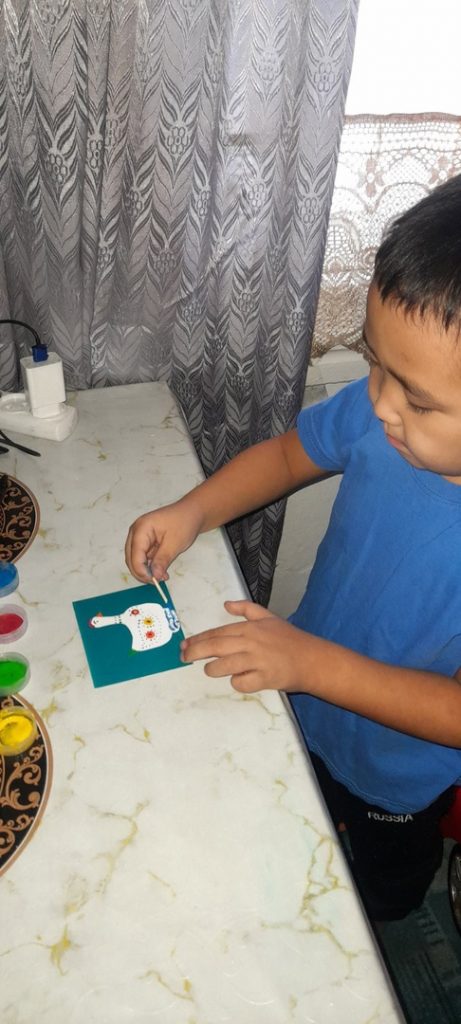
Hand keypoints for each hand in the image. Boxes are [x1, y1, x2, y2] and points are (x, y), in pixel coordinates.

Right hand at [125, 500, 202, 582]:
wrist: (192, 513)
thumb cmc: (184, 522)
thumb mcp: (174, 543)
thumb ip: (162, 560)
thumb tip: (154, 576)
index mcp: (141, 528)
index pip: (135, 554)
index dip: (141, 570)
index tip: (153, 581)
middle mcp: (136, 532)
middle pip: (131, 558)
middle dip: (142, 572)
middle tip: (156, 582)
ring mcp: (140, 536)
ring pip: (136, 559)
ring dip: (146, 570)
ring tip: (162, 576)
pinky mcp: (146, 541)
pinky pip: (144, 557)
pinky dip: (150, 565)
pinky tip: (161, 571)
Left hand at [180, 600, 309, 692]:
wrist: (312, 659)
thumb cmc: (289, 639)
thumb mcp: (269, 617)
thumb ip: (246, 608)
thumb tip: (226, 603)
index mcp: (250, 628)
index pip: (217, 633)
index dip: (198, 639)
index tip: (185, 645)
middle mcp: (251, 642)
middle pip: (215, 647)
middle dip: (195, 652)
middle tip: (184, 658)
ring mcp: (257, 661)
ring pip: (223, 666)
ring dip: (213, 669)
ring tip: (211, 669)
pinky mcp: (264, 679)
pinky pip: (240, 683)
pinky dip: (237, 682)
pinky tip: (240, 679)